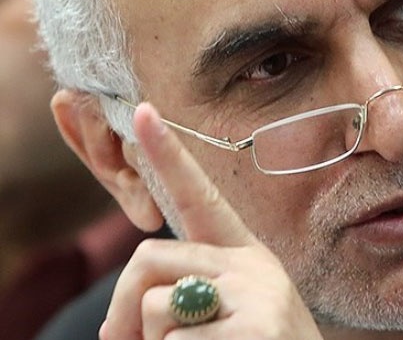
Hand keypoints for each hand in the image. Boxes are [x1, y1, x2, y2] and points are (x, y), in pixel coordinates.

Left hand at [99, 103, 322, 339]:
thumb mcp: (225, 318)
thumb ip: (182, 298)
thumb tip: (118, 325)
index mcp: (245, 258)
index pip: (200, 198)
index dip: (168, 154)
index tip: (143, 111)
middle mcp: (253, 266)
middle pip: (147, 258)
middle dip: (121, 310)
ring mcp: (257, 296)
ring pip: (152, 306)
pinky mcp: (253, 329)